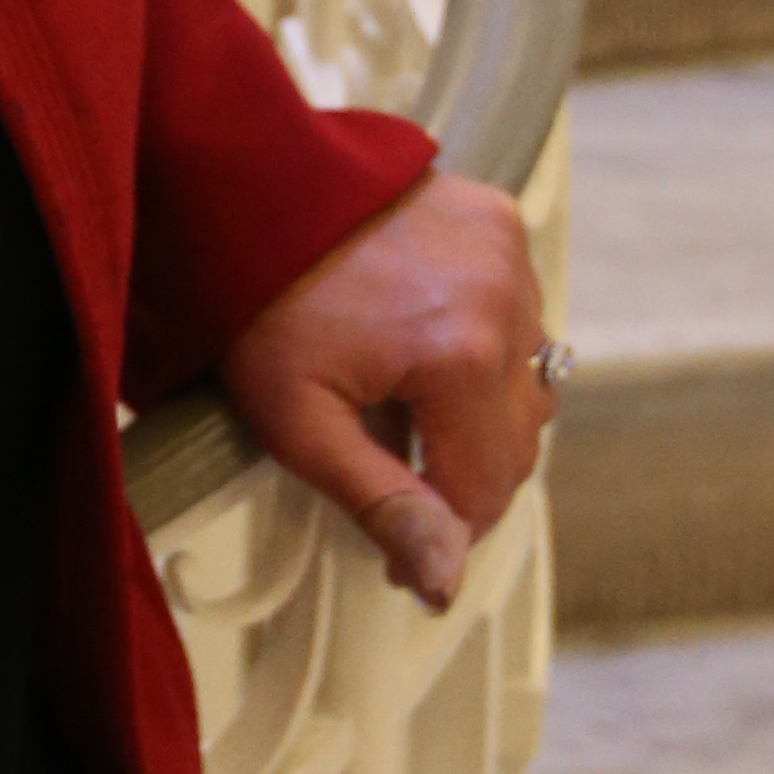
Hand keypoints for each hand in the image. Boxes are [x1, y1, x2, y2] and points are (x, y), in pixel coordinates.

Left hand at [216, 175, 554, 611]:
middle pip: (518, 441)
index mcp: (461, 358)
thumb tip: (444, 581)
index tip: (403, 558)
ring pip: (529, 381)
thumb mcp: (301, 423)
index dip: (443, 534)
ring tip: (410, 408)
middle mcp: (506, 304)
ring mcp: (510, 257)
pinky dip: (489, 344)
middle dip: (465, 475)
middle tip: (402, 479)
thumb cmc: (259, 307)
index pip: (485, 489)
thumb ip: (381, 503)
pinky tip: (428, 342)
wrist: (244, 192)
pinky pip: (521, 314)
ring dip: (484, 411)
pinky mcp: (501, 223)